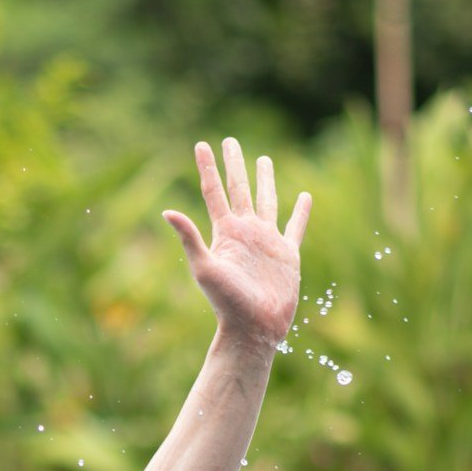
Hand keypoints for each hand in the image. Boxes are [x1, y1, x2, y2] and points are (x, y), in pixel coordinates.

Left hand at [163, 138, 310, 349]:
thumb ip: (190, 238)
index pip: (214, 192)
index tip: (201, 144)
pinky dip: (301, 212)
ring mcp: (267, 241)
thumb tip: (167, 211)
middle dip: (235, 165)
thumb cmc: (227, 303)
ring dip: (265, 180)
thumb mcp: (205, 268)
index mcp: (225, 232)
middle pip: (239, 189)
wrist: (253, 329)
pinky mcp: (287, 254)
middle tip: (230, 140)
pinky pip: (295, 227)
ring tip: (263, 158)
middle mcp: (245, 232)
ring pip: (267, 201)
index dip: (207, 168)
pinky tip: (304, 196)